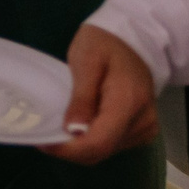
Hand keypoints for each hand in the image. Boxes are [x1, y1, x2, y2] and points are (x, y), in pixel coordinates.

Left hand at [48, 25, 160, 162]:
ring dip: (80, 146)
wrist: (134, 37)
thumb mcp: (86, 62)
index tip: (43, 143)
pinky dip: (92, 140)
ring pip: (106, 151)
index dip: (68, 149)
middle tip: (43, 136)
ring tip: (57, 128)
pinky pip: (113, 144)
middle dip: (70, 150)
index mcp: (129, 103)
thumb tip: (73, 131)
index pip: (99, 142)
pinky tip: (77, 125)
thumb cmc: (105, 43)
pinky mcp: (142, 129)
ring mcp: (145, 127)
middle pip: (102, 151)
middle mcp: (142, 121)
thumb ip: (82, 98)